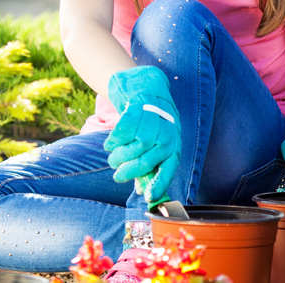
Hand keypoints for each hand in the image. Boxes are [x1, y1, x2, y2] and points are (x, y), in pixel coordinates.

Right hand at [103, 66, 180, 202]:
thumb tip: (141, 190)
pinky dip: (112, 141)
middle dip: (127, 172)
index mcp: (173, 144)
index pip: (169, 167)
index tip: (147, 197)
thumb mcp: (158, 141)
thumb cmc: (152, 121)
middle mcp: (166, 134)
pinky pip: (121, 134)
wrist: (148, 87)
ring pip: (132, 149)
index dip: (159, 184)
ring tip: (113, 157)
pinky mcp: (137, 111)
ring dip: (118, 157)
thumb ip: (150, 163)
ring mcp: (152, 122)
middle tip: (117, 176)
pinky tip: (111, 142)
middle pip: (145, 161)